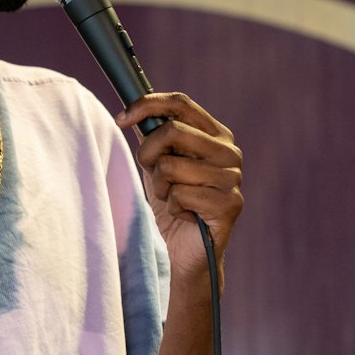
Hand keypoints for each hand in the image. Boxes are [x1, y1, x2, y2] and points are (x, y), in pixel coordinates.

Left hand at [116, 92, 242, 283]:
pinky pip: (180, 194)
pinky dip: (172, 207)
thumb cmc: (174, 203)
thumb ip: (154, 136)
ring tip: (172, 199)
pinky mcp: (230, 204)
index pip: (181, 104)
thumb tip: (134, 112)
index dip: (147, 105)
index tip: (121, 119)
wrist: (187, 250)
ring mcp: (233, 178)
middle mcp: (230, 151)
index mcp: (216, 135)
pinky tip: (185, 215)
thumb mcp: (159, 163)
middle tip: (151, 175)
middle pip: (172, 131)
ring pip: (171, 166)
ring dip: (160, 188)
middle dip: (148, 154)